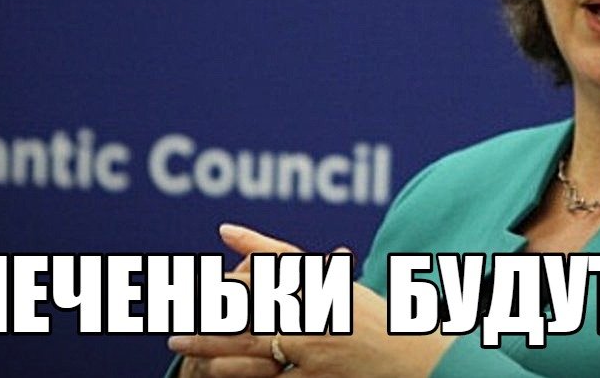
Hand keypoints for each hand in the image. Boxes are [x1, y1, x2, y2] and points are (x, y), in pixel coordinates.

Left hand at [168, 224, 454, 377]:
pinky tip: (213, 375)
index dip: (254, 247)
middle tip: (176, 311)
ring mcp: (317, 350)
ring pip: (251, 346)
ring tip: (180, 343)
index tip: (223, 236)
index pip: (288, 262)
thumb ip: (310, 272)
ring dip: (211, 346)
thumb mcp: (350, 295)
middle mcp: (323, 314)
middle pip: (256, 305)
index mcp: (333, 289)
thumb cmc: (388, 331)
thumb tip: (263, 241)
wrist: (423, 367)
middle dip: (211, 306)